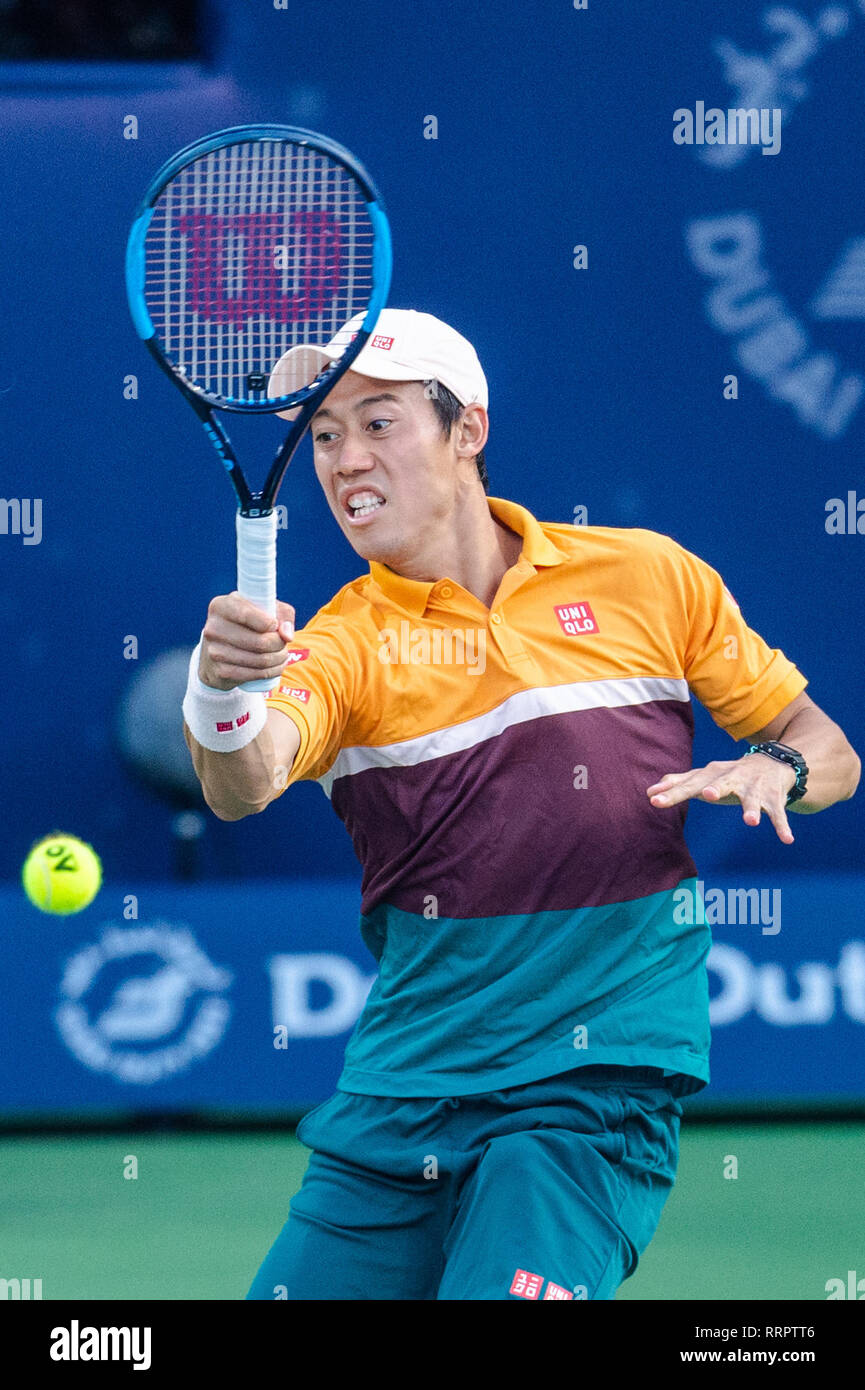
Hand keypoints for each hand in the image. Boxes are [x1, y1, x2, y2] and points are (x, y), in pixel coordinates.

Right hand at [199, 592, 295, 689]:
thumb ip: (282, 614)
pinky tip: (275, 666)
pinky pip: (255, 674)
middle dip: (279, 644)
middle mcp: (213, 628)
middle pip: (260, 642)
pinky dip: (272, 672)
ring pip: (261, 660)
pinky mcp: (221, 671)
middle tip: (283, 643)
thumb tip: (287, 635)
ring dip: (279, 659)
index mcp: (221, 606)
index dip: (270, 623)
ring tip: (281, 654)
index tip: (275, 625)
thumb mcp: (265, 608)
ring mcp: (215, 652)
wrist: (219, 650)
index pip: (248, 614)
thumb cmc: (248, 623)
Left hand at [646, 755, 797, 843]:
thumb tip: (649, 792)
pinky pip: (778, 813)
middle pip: (722, 784)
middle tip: (707, 795)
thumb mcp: (705, 776)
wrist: (773, 763)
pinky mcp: (773, 798)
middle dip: (716, 788)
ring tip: (751, 822)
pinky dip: (782, 826)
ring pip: (753, 799)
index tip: (654, 800)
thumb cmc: (730, 775)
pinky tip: (787, 839)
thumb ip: (679, 784)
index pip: (690, 784)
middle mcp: (732, 778)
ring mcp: (754, 788)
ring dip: (752, 809)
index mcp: (712, 774)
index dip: (672, 792)